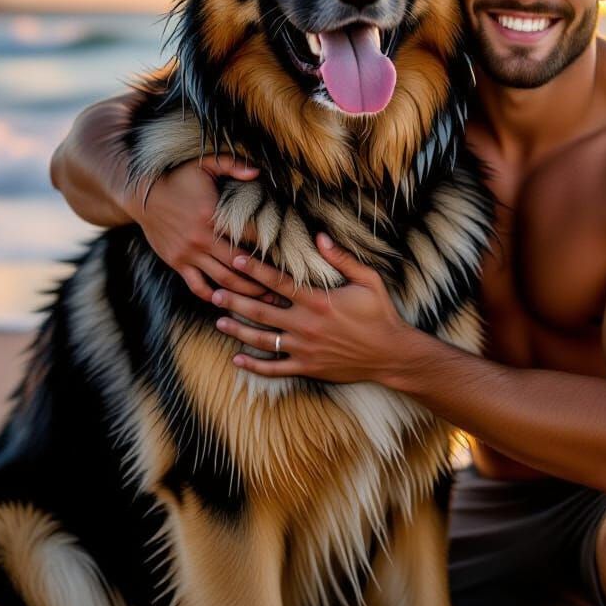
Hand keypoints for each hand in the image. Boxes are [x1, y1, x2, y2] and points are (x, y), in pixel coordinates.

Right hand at [130, 155, 278, 303]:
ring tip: (265, 298)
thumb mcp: (204, 164)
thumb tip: (258, 172)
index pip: (250, 236)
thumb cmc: (178, 177)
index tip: (289, 256)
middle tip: (285, 286)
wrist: (141, 194)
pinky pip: (198, 286)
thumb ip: (232, 164)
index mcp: (213, 217)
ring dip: (246, 292)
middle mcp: (201, 239)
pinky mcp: (177, 262)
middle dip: (264, 277)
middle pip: (240, 265)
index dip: (271, 247)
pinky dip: (214, 296)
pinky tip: (229, 300)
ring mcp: (188, 254)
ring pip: (223, 281)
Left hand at [210, 233, 413, 383]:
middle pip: (261, 310)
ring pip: (262, 339)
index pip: (278, 282)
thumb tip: (320, 237)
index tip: (236, 259)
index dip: (255, 270)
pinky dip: (254, 366)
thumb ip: (342, 259)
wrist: (391, 354)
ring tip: (218, 322)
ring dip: (238, 330)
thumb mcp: (368, 280)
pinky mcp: (308, 368)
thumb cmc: (381, 314)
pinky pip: (275, 369)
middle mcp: (306, 325)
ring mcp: (304, 349)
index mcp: (318, 301)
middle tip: (214, 291)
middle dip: (236, 300)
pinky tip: (237, 359)